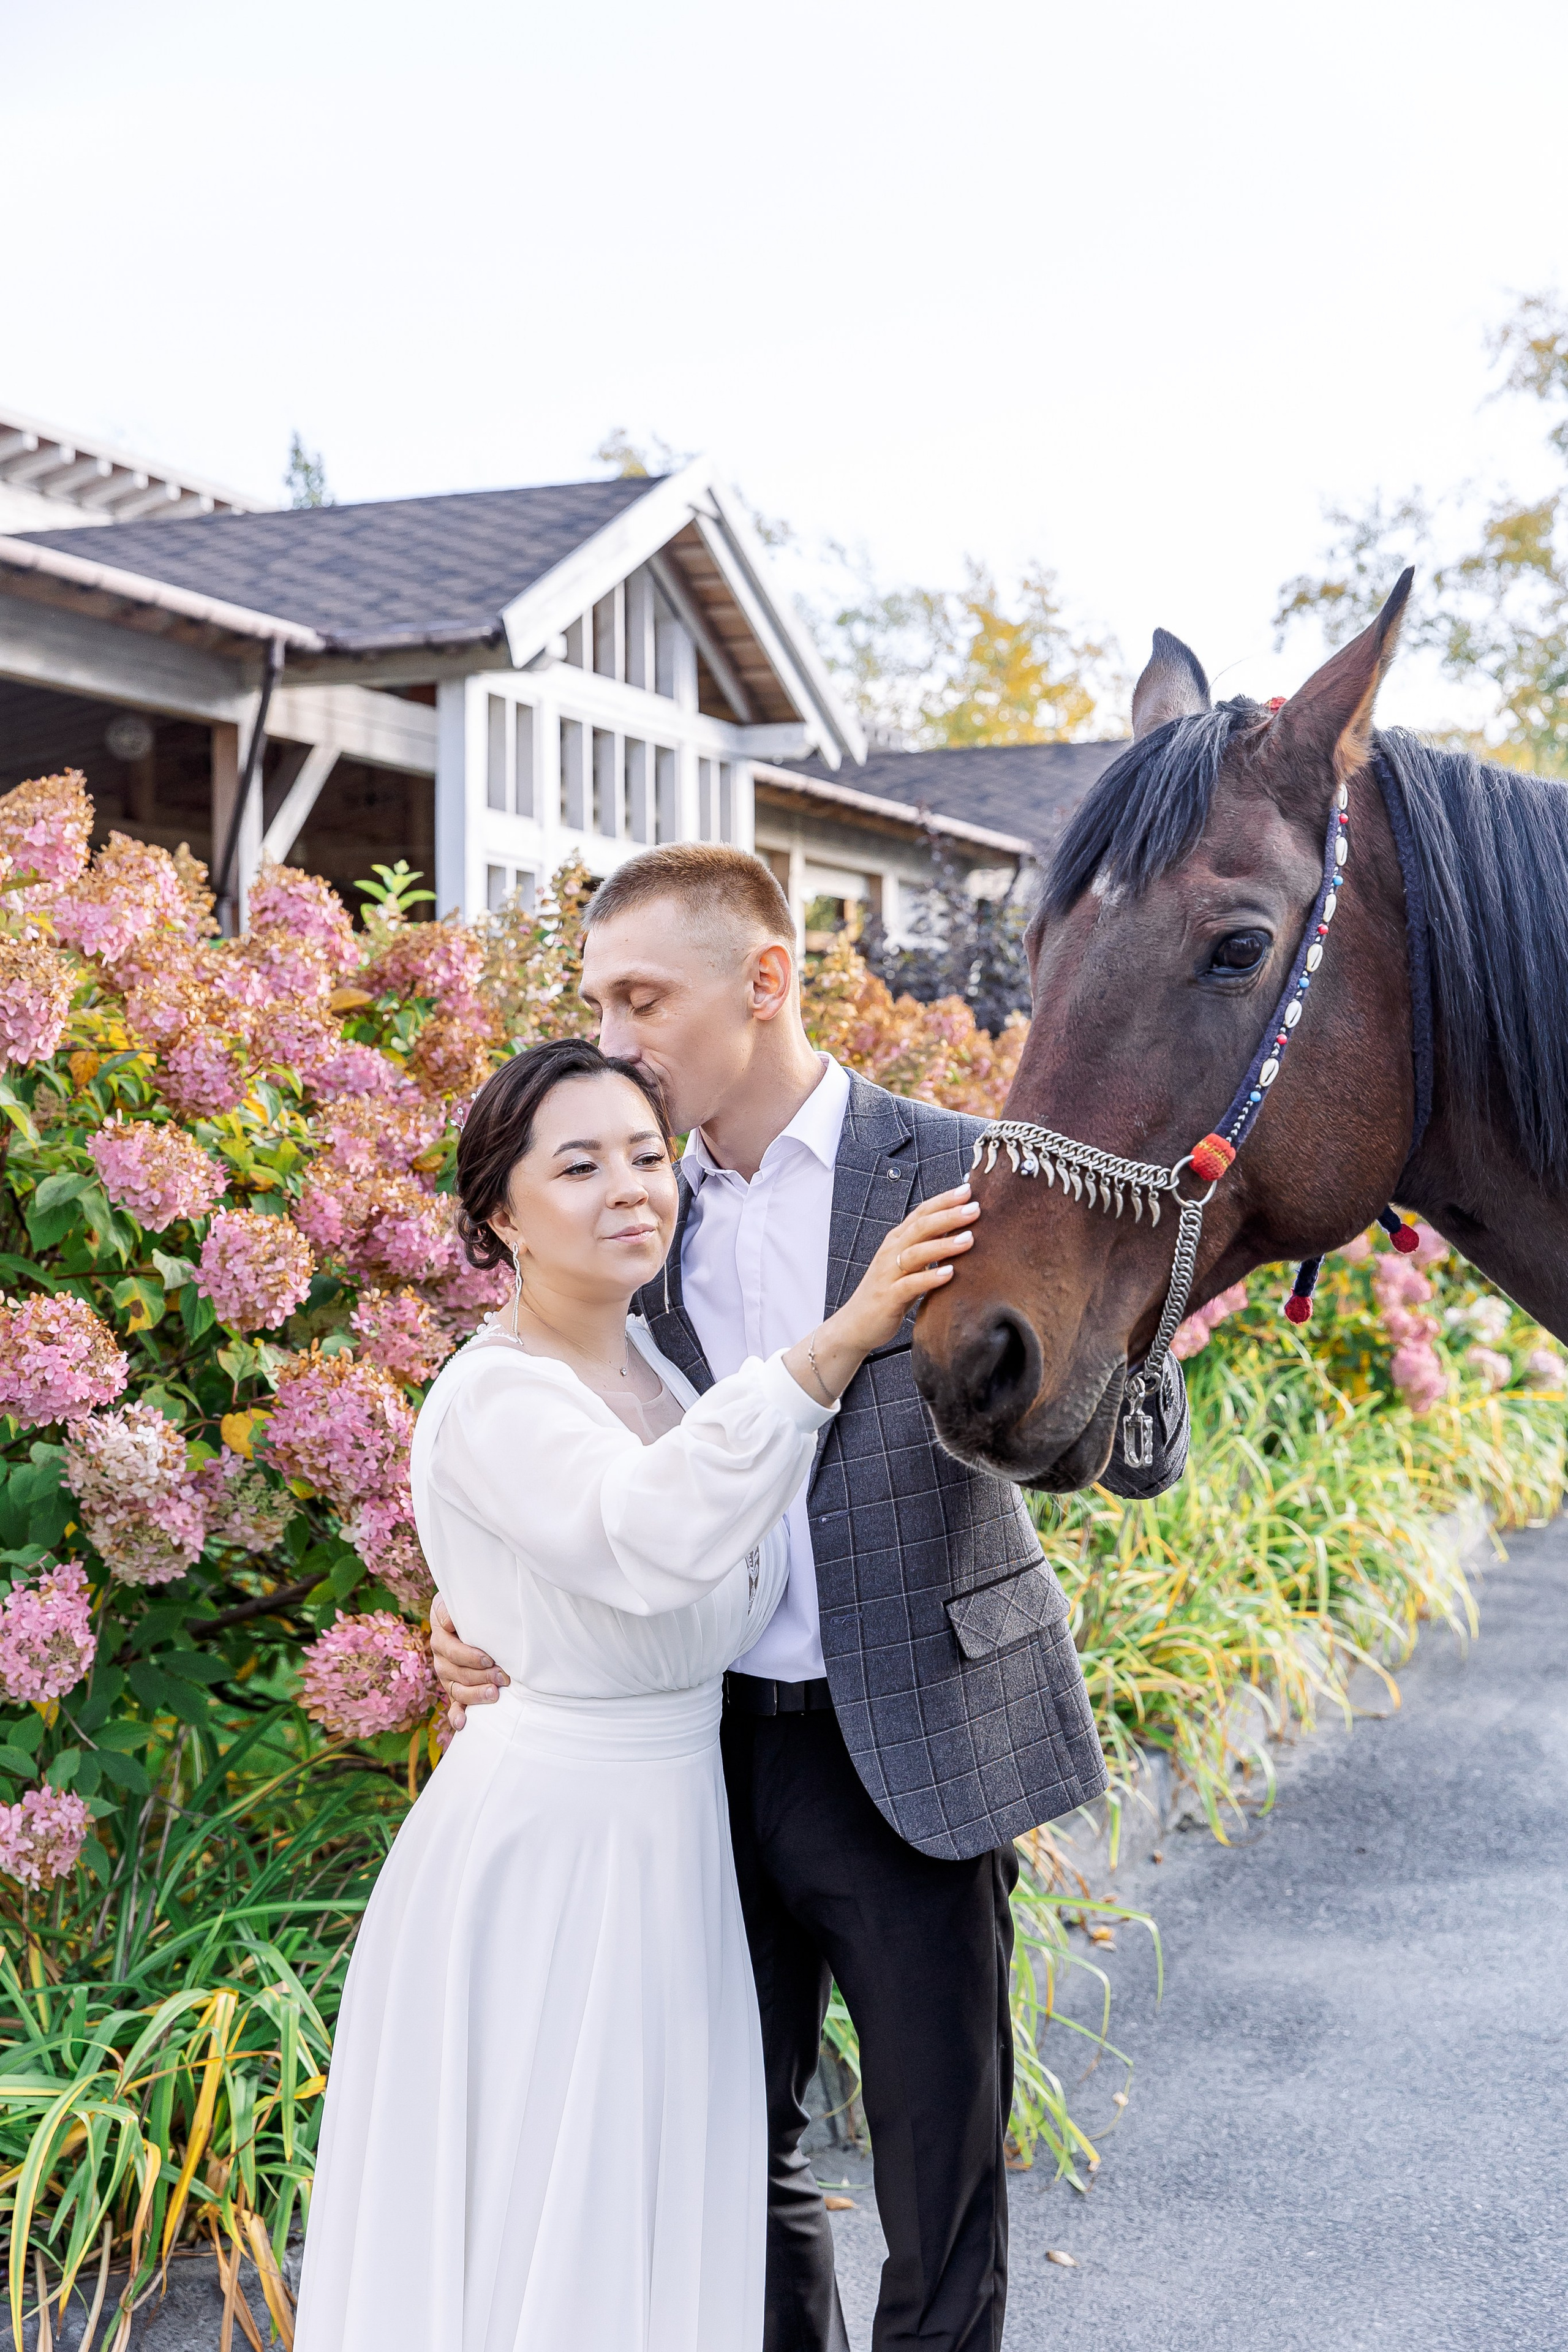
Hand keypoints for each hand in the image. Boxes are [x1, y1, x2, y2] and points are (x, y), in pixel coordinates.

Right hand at [430, 1595, 509, 1730]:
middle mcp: (441, 1658)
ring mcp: (447, 1675)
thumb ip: (449, 1609)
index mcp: (440, 1637)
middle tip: (504, 1677)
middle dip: (482, 1677)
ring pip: (458, 1689)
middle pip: (458, 1673)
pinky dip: (457, 1715)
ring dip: (475, 1694)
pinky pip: (453, 1704)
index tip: (489, 1659)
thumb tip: (448, 1623)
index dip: (470, 1656)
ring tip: (494, 1695)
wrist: (465, 1614)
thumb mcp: (454, 1600)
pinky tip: (462, 1723)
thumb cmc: (465, 1607)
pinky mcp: (455, 1687)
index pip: (452, 1651)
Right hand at [784, 1184, 978, 1403]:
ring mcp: (888, 1274)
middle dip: (948, 1216)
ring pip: (916, 1252)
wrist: (855, 1324)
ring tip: (969, 1239)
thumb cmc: (888, 1292)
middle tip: (975, 1208)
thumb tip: (961, 1232)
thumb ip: (927, 1248)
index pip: (921, 1213)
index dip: (943, 1200)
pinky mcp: (888, 1297)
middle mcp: (891, 1252)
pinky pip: (910, 1285)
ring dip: (943, 1245)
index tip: (968, 1189)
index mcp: (897, 1241)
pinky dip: (929, 1278)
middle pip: (920, 1226)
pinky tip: (949, 1274)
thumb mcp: (908, 1266)